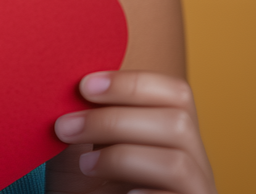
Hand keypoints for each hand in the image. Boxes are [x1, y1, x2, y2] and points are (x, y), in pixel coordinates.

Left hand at [46, 71, 215, 193]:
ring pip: (177, 163)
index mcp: (176, 136)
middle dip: (113, 120)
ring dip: (120, 157)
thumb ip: (88, 114)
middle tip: (65, 127)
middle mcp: (196, 164)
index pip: (176, 93)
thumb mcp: (87, 144)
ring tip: (85, 165)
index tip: (84, 85)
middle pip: (177, 124)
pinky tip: (120, 193)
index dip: (132, 83)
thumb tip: (65, 78)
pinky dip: (145, 193)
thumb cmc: (89, 186)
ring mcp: (197, 192)